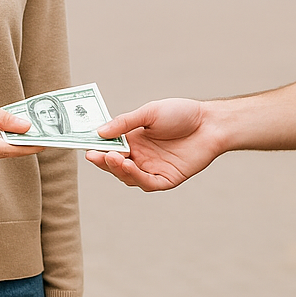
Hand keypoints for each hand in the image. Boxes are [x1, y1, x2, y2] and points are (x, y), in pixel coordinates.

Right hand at [0, 88, 41, 164]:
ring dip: (10, 142)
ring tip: (27, 129)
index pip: (4, 149)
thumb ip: (0, 117)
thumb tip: (25, 127)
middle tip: (42, 133)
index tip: (44, 142)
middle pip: (2, 152)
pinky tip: (5, 130)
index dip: (26, 147)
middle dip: (22, 144)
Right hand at [84, 98, 220, 190]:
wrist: (210, 123)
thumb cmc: (181, 114)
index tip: (85, 146)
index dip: (97, 148)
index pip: (109, 148)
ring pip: (128, 177)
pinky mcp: (166, 179)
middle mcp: (140, 157)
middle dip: (104, 161)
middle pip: (116, 165)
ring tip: (111, 158)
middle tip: (93, 155)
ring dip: (118, 169)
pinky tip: (128, 166)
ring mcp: (153, 170)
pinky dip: (136, 177)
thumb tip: (98, 132)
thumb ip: (124, 122)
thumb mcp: (149, 113)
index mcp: (133, 141)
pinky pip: (147, 183)